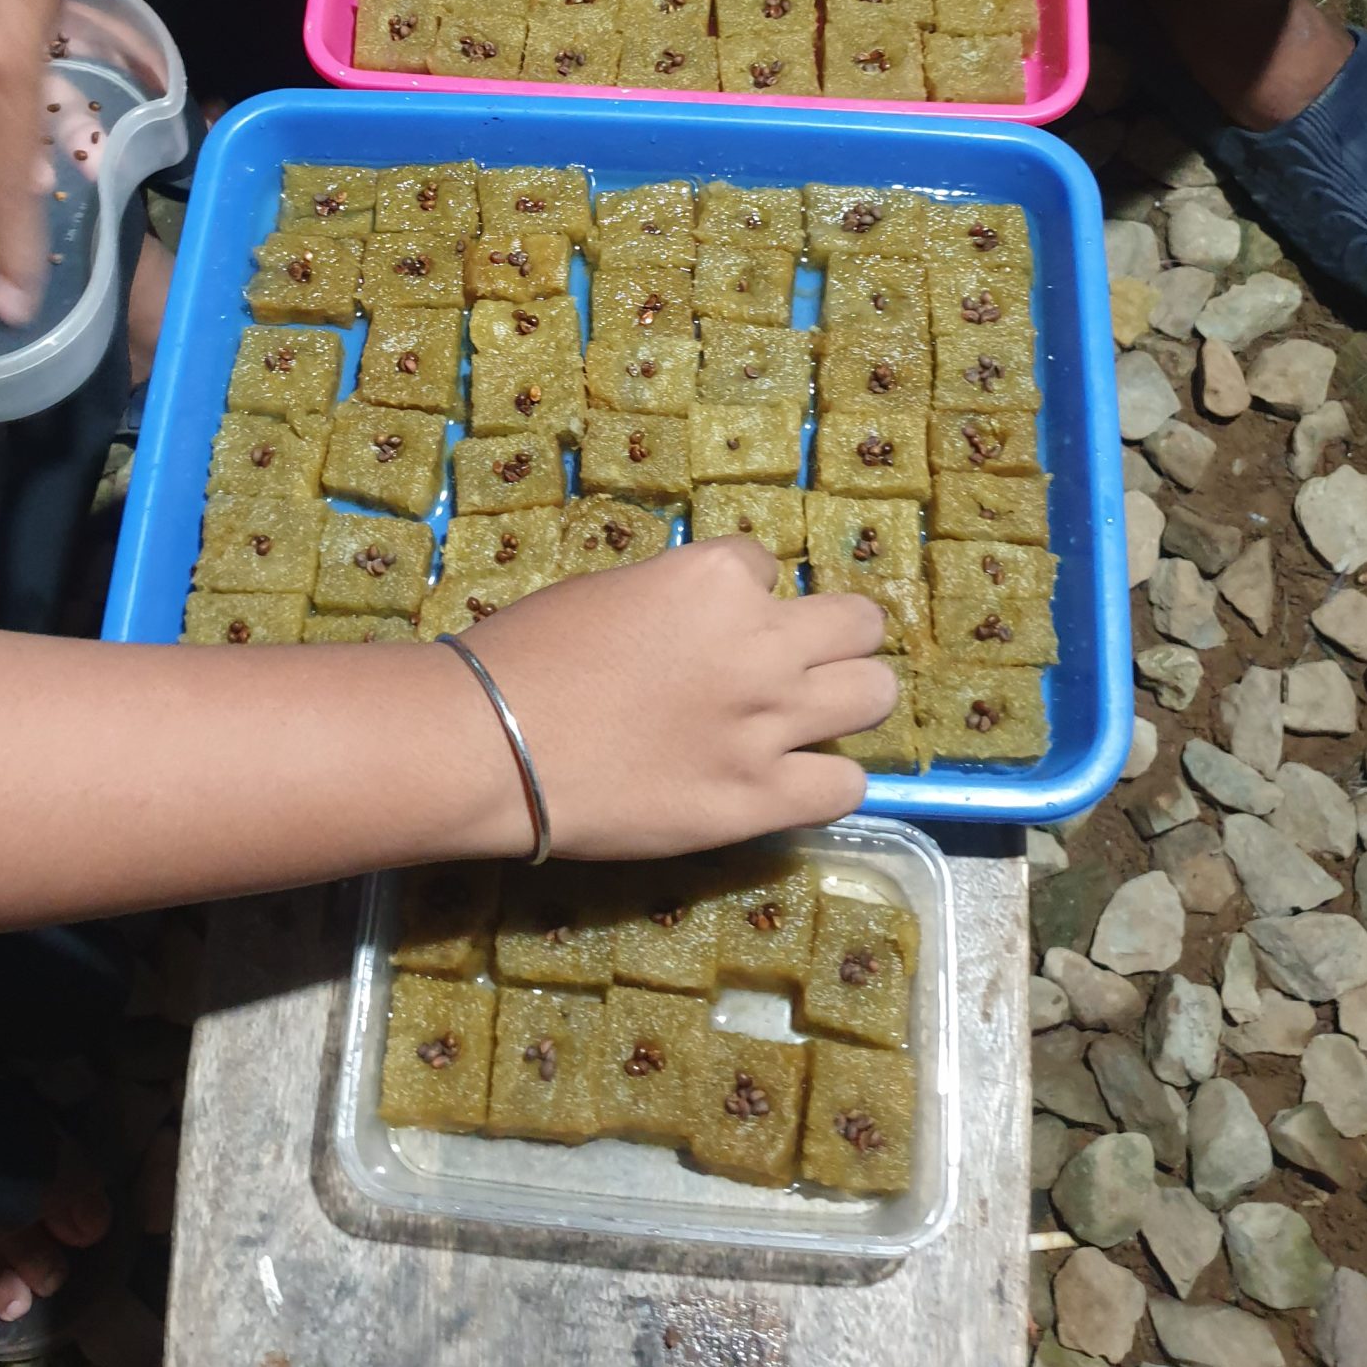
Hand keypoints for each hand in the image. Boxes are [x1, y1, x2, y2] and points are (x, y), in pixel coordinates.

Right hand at [462, 537, 898, 859]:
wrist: (491, 744)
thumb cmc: (527, 655)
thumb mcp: (612, 591)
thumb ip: (679, 601)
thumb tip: (704, 622)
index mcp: (718, 578)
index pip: (767, 567)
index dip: (741, 594)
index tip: (708, 623)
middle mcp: (761, 643)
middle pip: (859, 624)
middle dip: (833, 636)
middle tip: (797, 661)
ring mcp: (767, 724)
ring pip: (874, 696)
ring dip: (847, 700)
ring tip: (812, 717)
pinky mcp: (759, 800)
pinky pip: (846, 786)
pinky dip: (827, 779)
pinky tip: (793, 779)